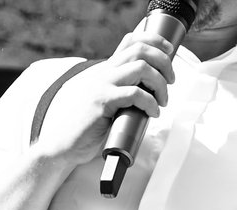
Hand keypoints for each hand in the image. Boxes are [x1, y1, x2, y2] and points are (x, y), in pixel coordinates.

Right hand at [32, 23, 178, 164]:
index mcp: (107, 69)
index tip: (169, 52)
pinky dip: (150, 102)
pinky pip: (134, 94)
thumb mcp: (108, 100)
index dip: (155, 41)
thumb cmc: (89, 126)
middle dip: (164, 61)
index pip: (132, 40)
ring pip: (141, 67)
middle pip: (141, 49)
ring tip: (162, 100)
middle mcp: (105, 71)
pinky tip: (152, 113)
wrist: (65, 143)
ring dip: (160, 83)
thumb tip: (149, 87)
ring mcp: (103, 84)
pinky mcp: (102, 101)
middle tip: (171, 80)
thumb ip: (123, 89)